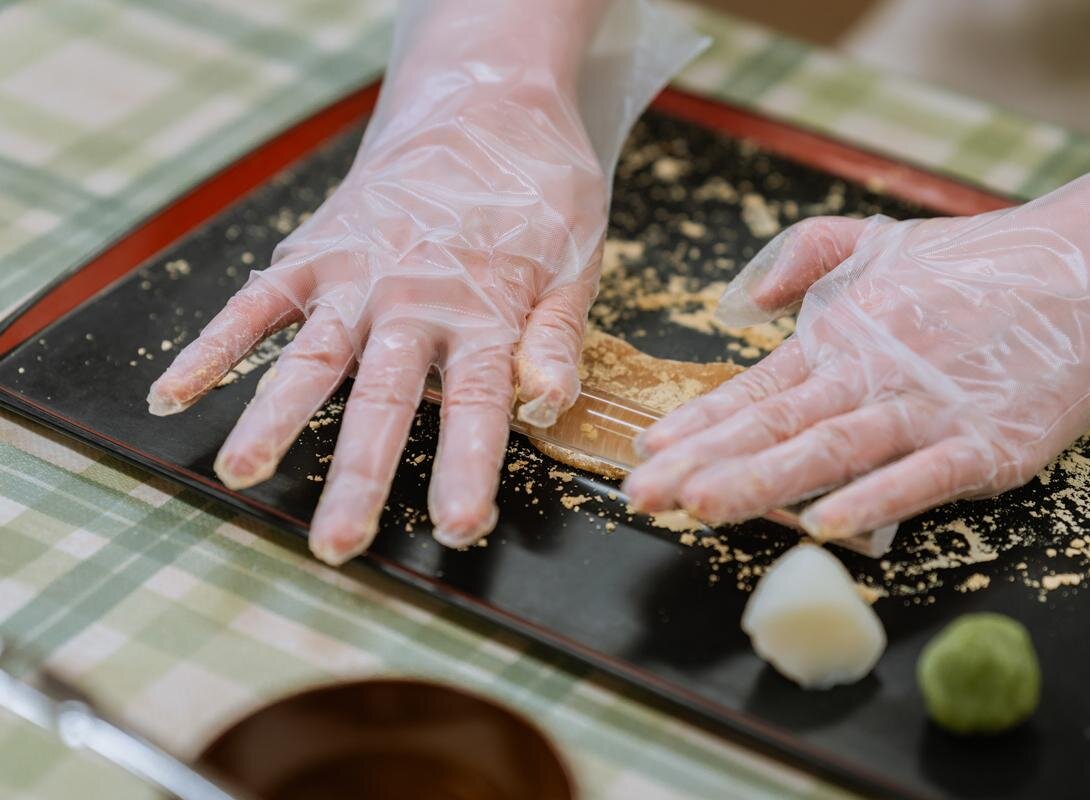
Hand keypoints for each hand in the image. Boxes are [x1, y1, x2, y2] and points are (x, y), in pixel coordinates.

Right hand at [149, 2, 616, 562]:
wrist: (488, 100)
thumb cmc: (540, 188)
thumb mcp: (577, 259)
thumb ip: (556, 336)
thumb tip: (548, 408)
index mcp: (483, 311)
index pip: (475, 406)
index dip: (466, 469)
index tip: (456, 528)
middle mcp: (412, 299)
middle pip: (382, 400)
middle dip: (359, 475)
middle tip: (336, 543)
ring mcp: (356, 272)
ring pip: (311, 357)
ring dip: (274, 417)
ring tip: (240, 475)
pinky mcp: (317, 246)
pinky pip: (259, 299)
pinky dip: (216, 342)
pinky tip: (175, 389)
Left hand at [625, 122, 1089, 543]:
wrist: (1084, 270)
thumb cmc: (974, 264)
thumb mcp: (874, 240)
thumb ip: (799, 258)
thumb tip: (742, 301)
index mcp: (840, 339)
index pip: (754, 390)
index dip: (697, 424)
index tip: (645, 452)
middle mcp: (871, 377)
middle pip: (774, 428)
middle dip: (702, 466)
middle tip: (641, 496)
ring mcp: (925, 412)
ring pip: (829, 452)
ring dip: (761, 481)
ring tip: (701, 506)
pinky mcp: (984, 444)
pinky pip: (920, 477)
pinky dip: (873, 500)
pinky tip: (825, 524)